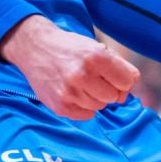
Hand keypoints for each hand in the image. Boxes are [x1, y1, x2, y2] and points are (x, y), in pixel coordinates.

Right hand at [0, 15, 140, 119]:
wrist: (34, 47)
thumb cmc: (69, 47)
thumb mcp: (96, 47)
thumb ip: (119, 67)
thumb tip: (127, 94)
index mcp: (95, 56)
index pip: (127, 81)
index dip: (120, 78)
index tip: (110, 74)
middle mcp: (82, 75)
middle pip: (114, 96)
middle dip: (107, 88)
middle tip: (91, 77)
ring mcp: (70, 92)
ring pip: (100, 106)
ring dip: (93, 96)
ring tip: (78, 83)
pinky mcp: (61, 106)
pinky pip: (87, 115)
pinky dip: (82, 106)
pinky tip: (71, 91)